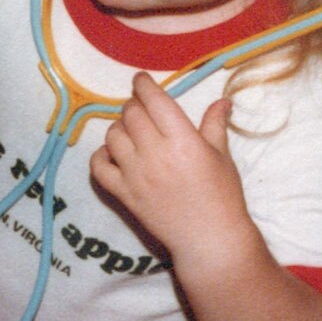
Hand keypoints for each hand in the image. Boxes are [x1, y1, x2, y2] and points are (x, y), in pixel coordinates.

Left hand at [90, 73, 247, 263]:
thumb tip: (222, 100)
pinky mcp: (123, 193)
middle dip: (134, 105)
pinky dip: (101, 155)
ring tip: (132, 132)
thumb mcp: (222, 157)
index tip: (141, 80)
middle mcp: (155, 154)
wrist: (210, 240)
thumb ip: (214, 125)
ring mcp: (135, 174)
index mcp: (183, 141)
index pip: (154, 101)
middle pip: (131, 114)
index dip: (144, 85)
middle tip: (142, 109)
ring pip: (113, 135)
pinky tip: (114, 154)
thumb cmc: (223, 196)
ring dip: (120, 128)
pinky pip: (98, 166)